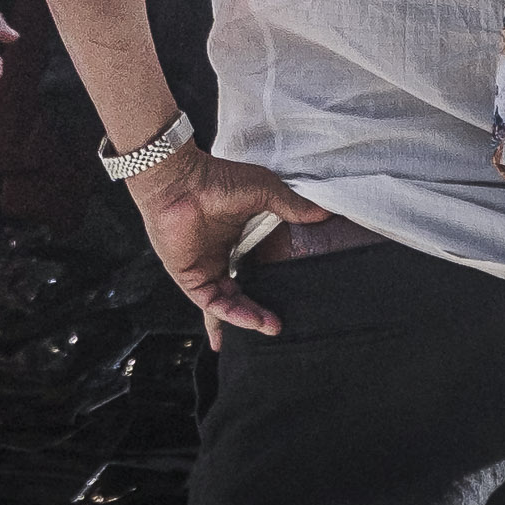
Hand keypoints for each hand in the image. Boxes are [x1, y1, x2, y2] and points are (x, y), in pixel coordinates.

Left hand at [129, 146, 326, 342]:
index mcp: (234, 240)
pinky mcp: (188, 276)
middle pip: (239, 295)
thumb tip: (324, 213)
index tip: (289, 299)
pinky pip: (210, 302)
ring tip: (271, 325)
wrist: (180, 179)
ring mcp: (202, 267)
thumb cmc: (216, 179)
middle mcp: (217, 257)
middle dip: (259, 314)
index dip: (266, 289)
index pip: (252, 273)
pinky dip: (230, 314)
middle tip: (279, 324)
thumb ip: (292, 205)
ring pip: (226, 304)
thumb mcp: (264, 191)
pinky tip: (251, 319)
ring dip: (248, 318)